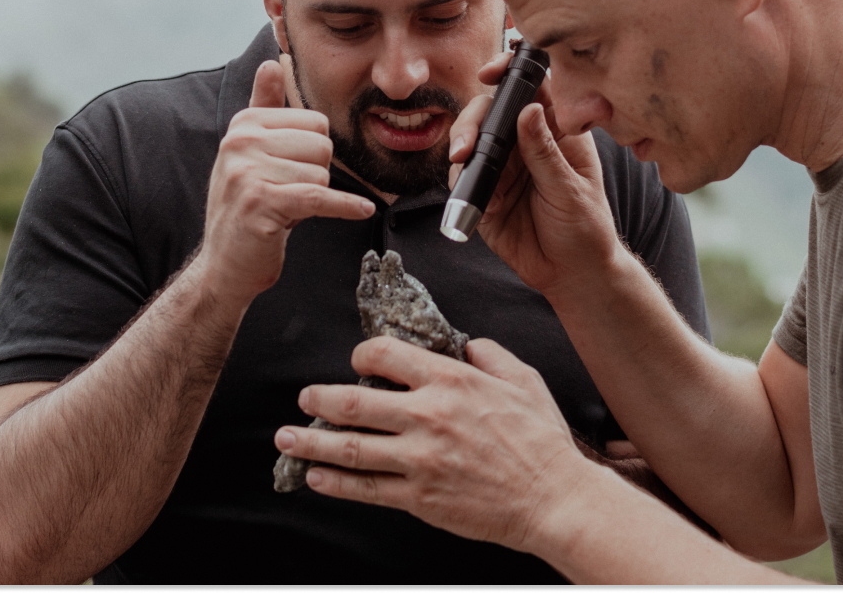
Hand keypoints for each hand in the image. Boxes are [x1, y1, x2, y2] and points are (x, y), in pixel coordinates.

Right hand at [201, 60, 374, 303]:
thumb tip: (272, 62)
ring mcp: (248, 172)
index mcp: (243, 124)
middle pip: (321, 145)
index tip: (293, 170)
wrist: (225, 265)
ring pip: (321, 173)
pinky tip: (362, 210)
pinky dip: (345, 206)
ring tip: (289, 208)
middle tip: (293, 193)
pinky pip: (319, 196)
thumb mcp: (251, 153)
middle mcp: (240, 142)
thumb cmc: (246, 208)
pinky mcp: (262, 203)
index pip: (314, 122)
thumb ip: (263, 107)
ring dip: (316, 196)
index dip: (314, 151)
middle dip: (317, 173)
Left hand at [273, 336, 600, 552]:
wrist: (555, 498)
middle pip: (354, 403)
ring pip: (351, 448)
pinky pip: (367, 489)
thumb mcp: (522, 380)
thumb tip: (467, 344)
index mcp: (451, 381)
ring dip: (311, 443)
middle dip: (319, 399)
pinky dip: (335, 483)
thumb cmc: (542, 442)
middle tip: (304, 398)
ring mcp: (420, 459)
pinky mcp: (420, 496)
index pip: (385, 355)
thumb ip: (490, 355)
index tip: (357, 362)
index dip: (363, 356)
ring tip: (287, 439)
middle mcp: (428, 416)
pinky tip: (317, 477)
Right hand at [448, 53, 625, 298]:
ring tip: (463, 163)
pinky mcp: (485, 194)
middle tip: (468, 144)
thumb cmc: (586, 228)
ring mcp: (503, 168)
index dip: (511, 73)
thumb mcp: (571, 189)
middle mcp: (526, 144)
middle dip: (473, 121)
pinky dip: (460, 178)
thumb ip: (545, 152)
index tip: (492, 73)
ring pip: (472, 142)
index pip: (533, 88)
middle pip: (491, 112)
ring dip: (462, 147)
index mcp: (557, 132)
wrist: (572, 275)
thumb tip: (528, 109)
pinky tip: (469, 189)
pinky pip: (463, 177)